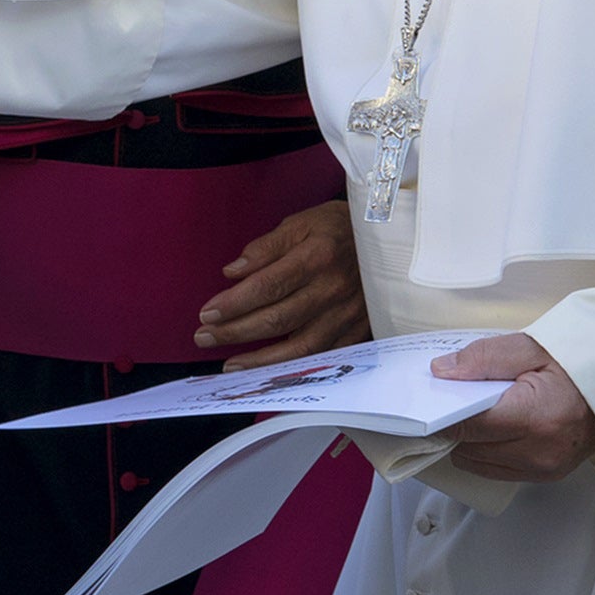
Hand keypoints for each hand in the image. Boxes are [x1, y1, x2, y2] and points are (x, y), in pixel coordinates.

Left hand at [199, 200, 368, 359]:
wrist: (390, 239)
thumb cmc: (339, 228)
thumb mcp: (302, 223)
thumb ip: (266, 248)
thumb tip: (232, 272)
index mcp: (318, 256)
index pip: (267, 285)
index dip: (235, 303)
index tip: (207, 312)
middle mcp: (334, 288)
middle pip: (277, 319)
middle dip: (235, 331)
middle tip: (204, 336)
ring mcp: (348, 314)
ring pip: (299, 347)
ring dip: (260, 360)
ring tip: (230, 365)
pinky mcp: (358, 330)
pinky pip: (322, 356)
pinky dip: (292, 368)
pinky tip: (268, 372)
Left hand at [436, 334, 594, 481]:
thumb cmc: (581, 364)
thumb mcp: (533, 347)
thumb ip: (484, 358)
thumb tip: (442, 371)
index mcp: (536, 417)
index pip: (468, 425)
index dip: (443, 413)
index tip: (430, 401)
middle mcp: (539, 451)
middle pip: (468, 448)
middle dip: (458, 425)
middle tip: (460, 400)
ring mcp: (544, 468)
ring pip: (477, 463)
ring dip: (472, 441)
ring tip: (483, 413)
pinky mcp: (546, 475)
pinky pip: (496, 470)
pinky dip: (488, 451)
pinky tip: (497, 429)